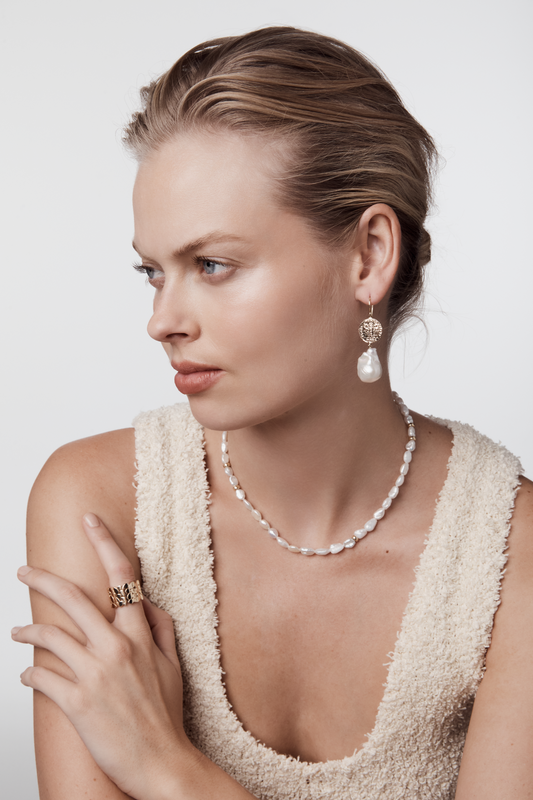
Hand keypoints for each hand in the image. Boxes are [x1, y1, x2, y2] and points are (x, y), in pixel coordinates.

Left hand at [13, 513, 191, 799]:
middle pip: (72, 598)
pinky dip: (30, 676)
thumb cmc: (168, 715)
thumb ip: (160, 627)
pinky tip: (27, 678)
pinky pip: (42, 678)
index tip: (89, 520)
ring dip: (27, 632)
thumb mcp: (174, 664)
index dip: (104, 542)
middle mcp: (115, 647)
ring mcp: (94, 674)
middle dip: (41, 579)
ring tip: (18, 633)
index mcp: (139, 634)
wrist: (162, 762)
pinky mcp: (76, 702)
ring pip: (49, 636)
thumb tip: (142, 601)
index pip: (122, 576)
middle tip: (23, 572)